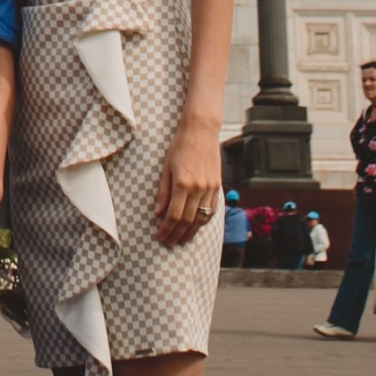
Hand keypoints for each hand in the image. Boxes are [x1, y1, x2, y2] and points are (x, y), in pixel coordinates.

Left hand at [154, 110, 223, 246]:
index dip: (166, 229)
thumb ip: (163, 192)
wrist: (201, 131)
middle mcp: (198, 188)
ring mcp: (210, 188)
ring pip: (201, 218)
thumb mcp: (166, 167)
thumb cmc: (179, 146)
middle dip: (177, 234)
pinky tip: (196, 226)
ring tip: (182, 240)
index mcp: (183, 184)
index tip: (160, 237)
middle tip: (169, 243)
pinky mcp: (217, 186)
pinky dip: (203, 221)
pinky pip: (211, 210)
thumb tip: (158, 213)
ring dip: (191, 232)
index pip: (174, 215)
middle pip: (188, 220)